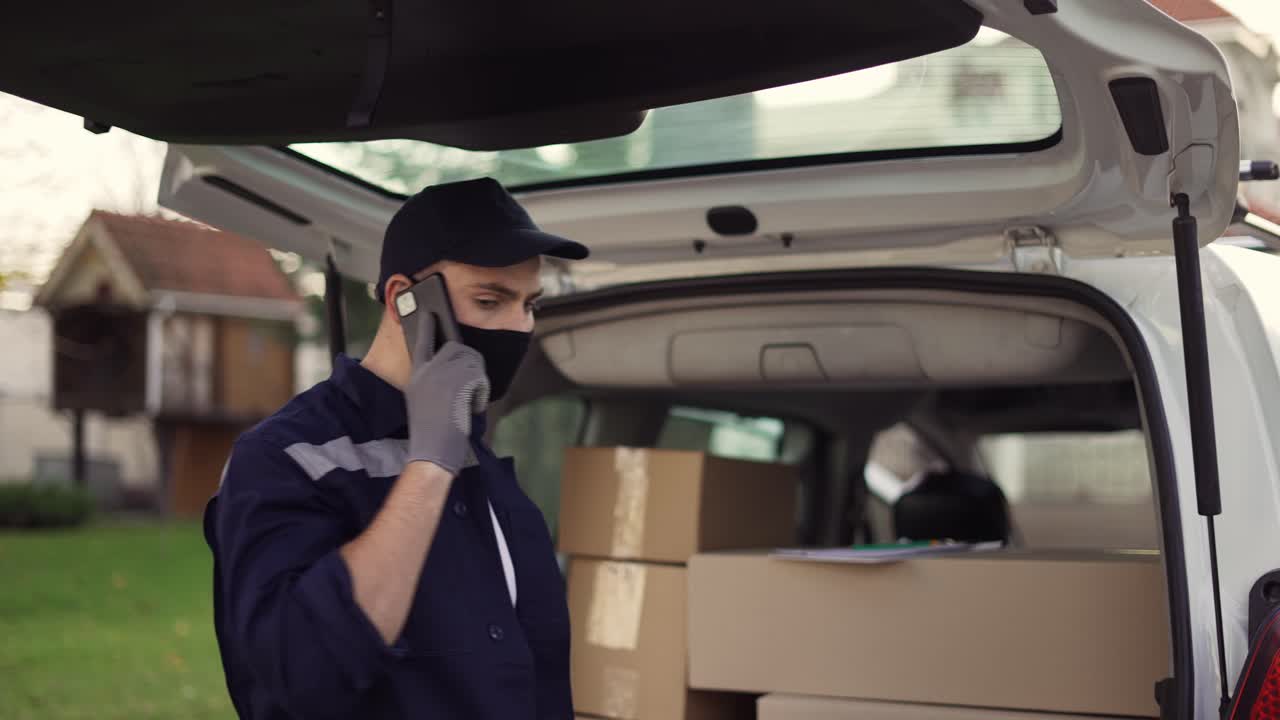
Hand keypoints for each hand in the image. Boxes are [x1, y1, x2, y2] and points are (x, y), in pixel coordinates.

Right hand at [405, 315, 489, 473]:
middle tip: (471, 385)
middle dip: (470, 364)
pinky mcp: (459, 382)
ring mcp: (443, 375)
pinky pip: (480, 378)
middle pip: (457, 348)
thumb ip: (434, 381)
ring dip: (477, 381)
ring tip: (468, 402)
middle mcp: (428, 370)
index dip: (427, 326)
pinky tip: (471, 408)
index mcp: (417, 375)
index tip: (429, 312)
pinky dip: (481, 393)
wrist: (432, 452)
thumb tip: (455, 365)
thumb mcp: (424, 401)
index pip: (422, 343)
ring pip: (472, 361)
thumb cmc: (432, 433)